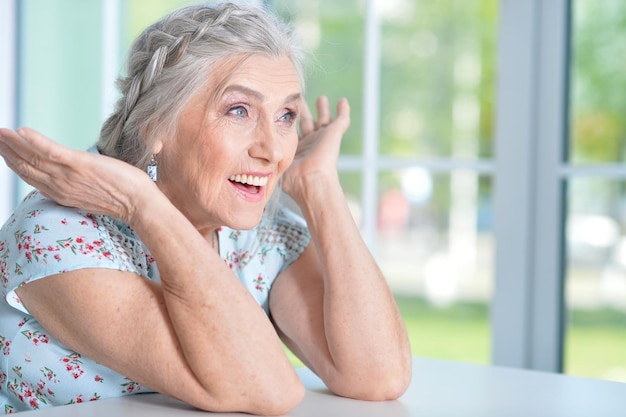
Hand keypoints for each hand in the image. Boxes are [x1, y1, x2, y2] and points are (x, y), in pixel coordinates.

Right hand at [0, 127, 154, 223]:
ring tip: (0, 131)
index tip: (3, 149)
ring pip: (32, 158)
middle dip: (7, 150)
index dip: (14, 161)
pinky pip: (51, 152)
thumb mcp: (91, 192)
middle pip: (25, 167)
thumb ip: (76, 183)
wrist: (141, 205)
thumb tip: (70, 171)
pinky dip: (35, 141)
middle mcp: (60, 186)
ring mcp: (69, 177)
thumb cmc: (124, 197)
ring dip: (13, 143)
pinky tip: (21, 131)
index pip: (30, 176)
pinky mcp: (80, 166)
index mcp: (61, 193)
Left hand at [281, 96, 349, 203]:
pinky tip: (343, 101)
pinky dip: (343, 111)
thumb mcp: (278, 167)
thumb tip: (256, 168)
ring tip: (321, 98)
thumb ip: (271, 160)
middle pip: (307, 124)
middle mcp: (311, 144)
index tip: (283, 112)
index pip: (294, 134)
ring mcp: (324, 139)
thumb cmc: (294, 178)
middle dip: (304, 112)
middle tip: (300, 100)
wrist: (311, 180)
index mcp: (298, 151)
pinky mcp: (334, 134)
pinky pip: (342, 120)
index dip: (289, 123)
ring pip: (325, 120)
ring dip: (323, 109)